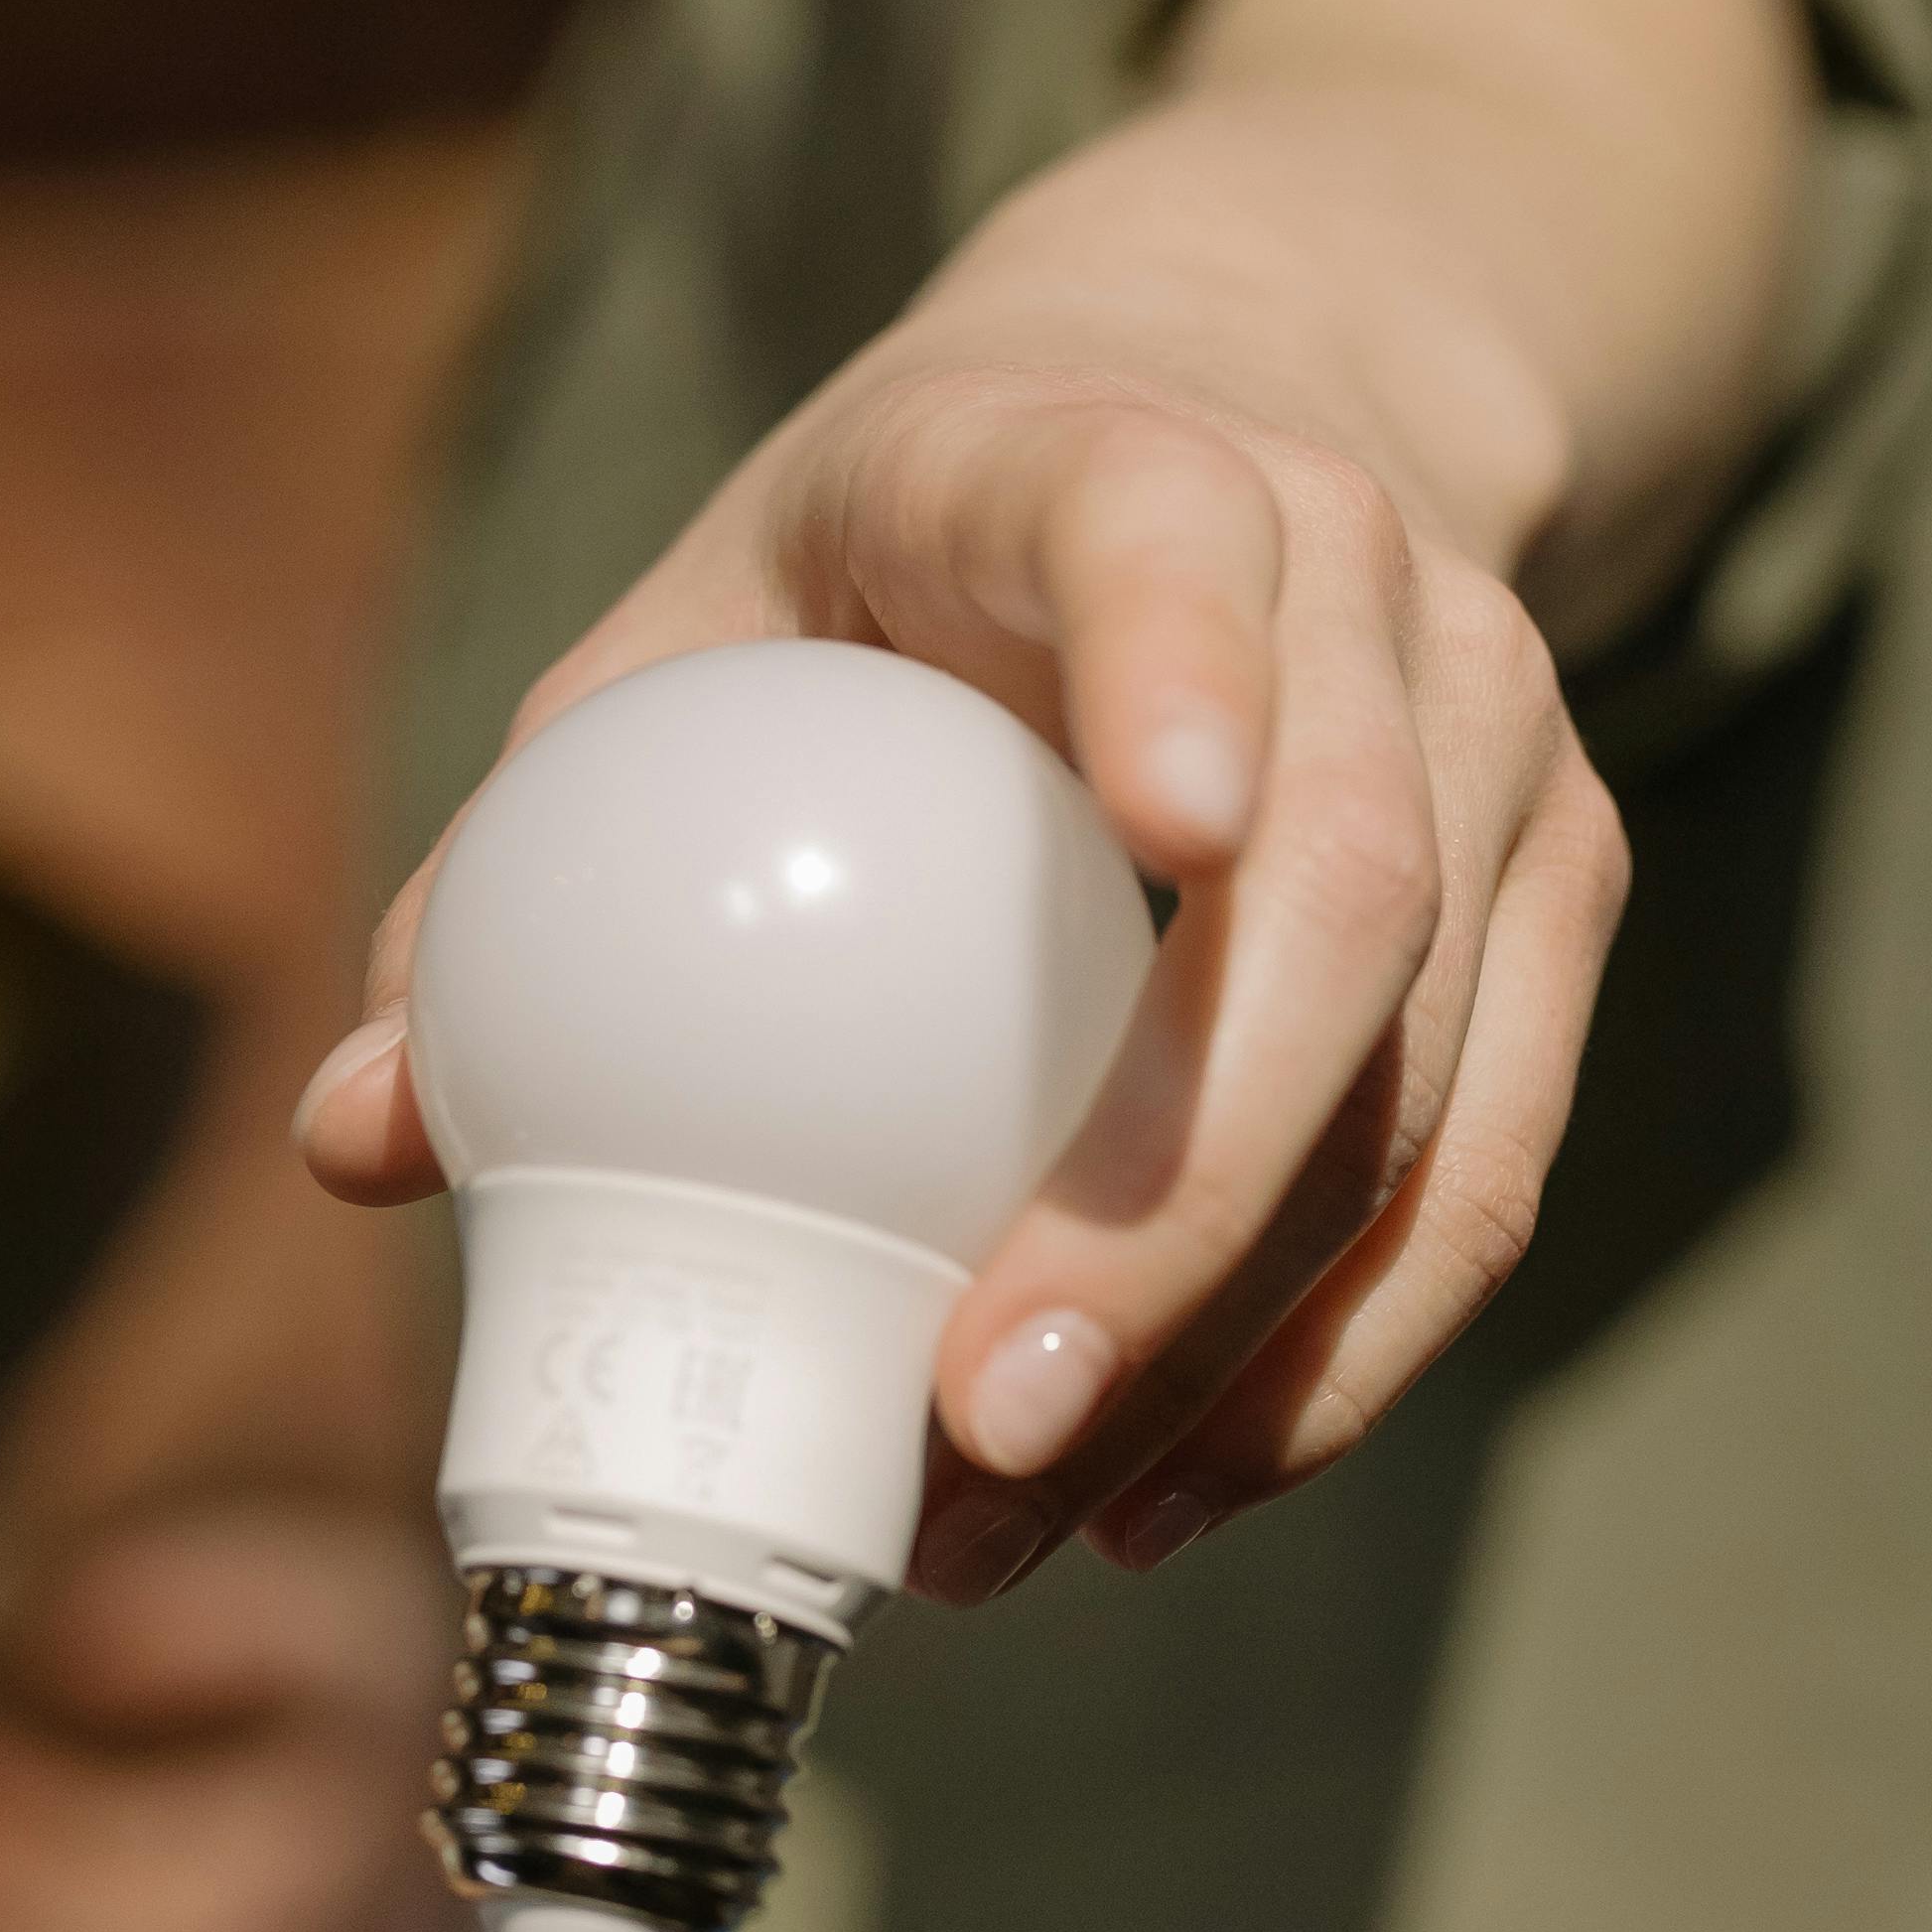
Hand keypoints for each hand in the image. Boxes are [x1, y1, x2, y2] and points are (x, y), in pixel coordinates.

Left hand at [297, 174, 1626, 1603]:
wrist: (1229, 403)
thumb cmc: (901, 558)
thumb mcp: (700, 620)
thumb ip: (528, 851)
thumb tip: (355, 1138)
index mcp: (1116, 456)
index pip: (1173, 534)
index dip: (1185, 667)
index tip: (1172, 827)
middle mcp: (1357, 572)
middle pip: (1342, 889)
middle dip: (1175, 1198)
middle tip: (972, 1418)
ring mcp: (1502, 727)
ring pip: (1441, 1070)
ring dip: (1245, 1346)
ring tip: (1027, 1527)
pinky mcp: (1576, 874)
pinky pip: (1497, 1162)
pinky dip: (1348, 1356)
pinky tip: (1175, 1492)